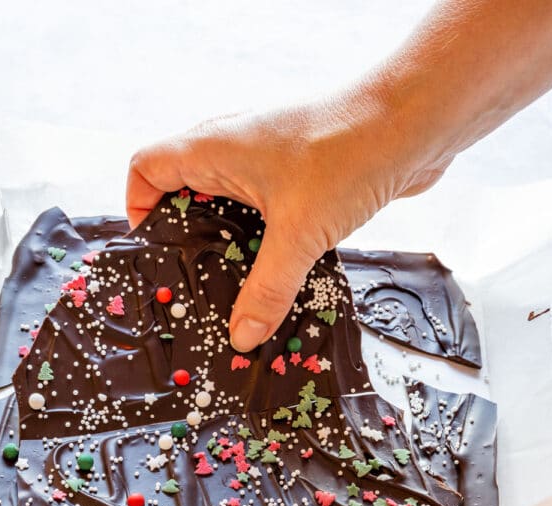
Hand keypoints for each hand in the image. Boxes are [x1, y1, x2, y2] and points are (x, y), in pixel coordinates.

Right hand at [126, 91, 447, 352]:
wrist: (413, 123)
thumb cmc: (349, 153)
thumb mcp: (299, 235)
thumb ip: (266, 291)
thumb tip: (242, 336)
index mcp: (214, 149)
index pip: (146, 168)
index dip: (138, 208)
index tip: (155, 252)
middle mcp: (234, 149)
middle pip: (184, 192)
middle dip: (186, 239)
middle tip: (195, 286)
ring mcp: (267, 159)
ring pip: (228, 204)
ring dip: (229, 243)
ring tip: (235, 290)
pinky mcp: (299, 174)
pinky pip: (265, 211)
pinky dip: (264, 240)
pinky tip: (279, 274)